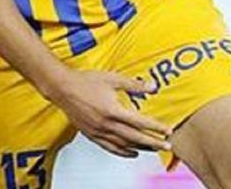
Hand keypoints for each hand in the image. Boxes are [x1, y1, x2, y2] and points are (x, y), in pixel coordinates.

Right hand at [48, 69, 172, 157]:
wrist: (63, 88)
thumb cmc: (86, 81)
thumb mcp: (113, 79)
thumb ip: (134, 84)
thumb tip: (152, 86)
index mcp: (112, 110)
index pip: (139, 122)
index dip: (155, 127)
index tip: (168, 130)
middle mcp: (106, 124)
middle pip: (134, 137)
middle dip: (153, 142)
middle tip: (167, 146)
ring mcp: (98, 131)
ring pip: (123, 145)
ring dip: (141, 148)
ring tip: (154, 149)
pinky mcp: (91, 135)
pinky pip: (110, 148)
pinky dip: (123, 152)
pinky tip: (133, 153)